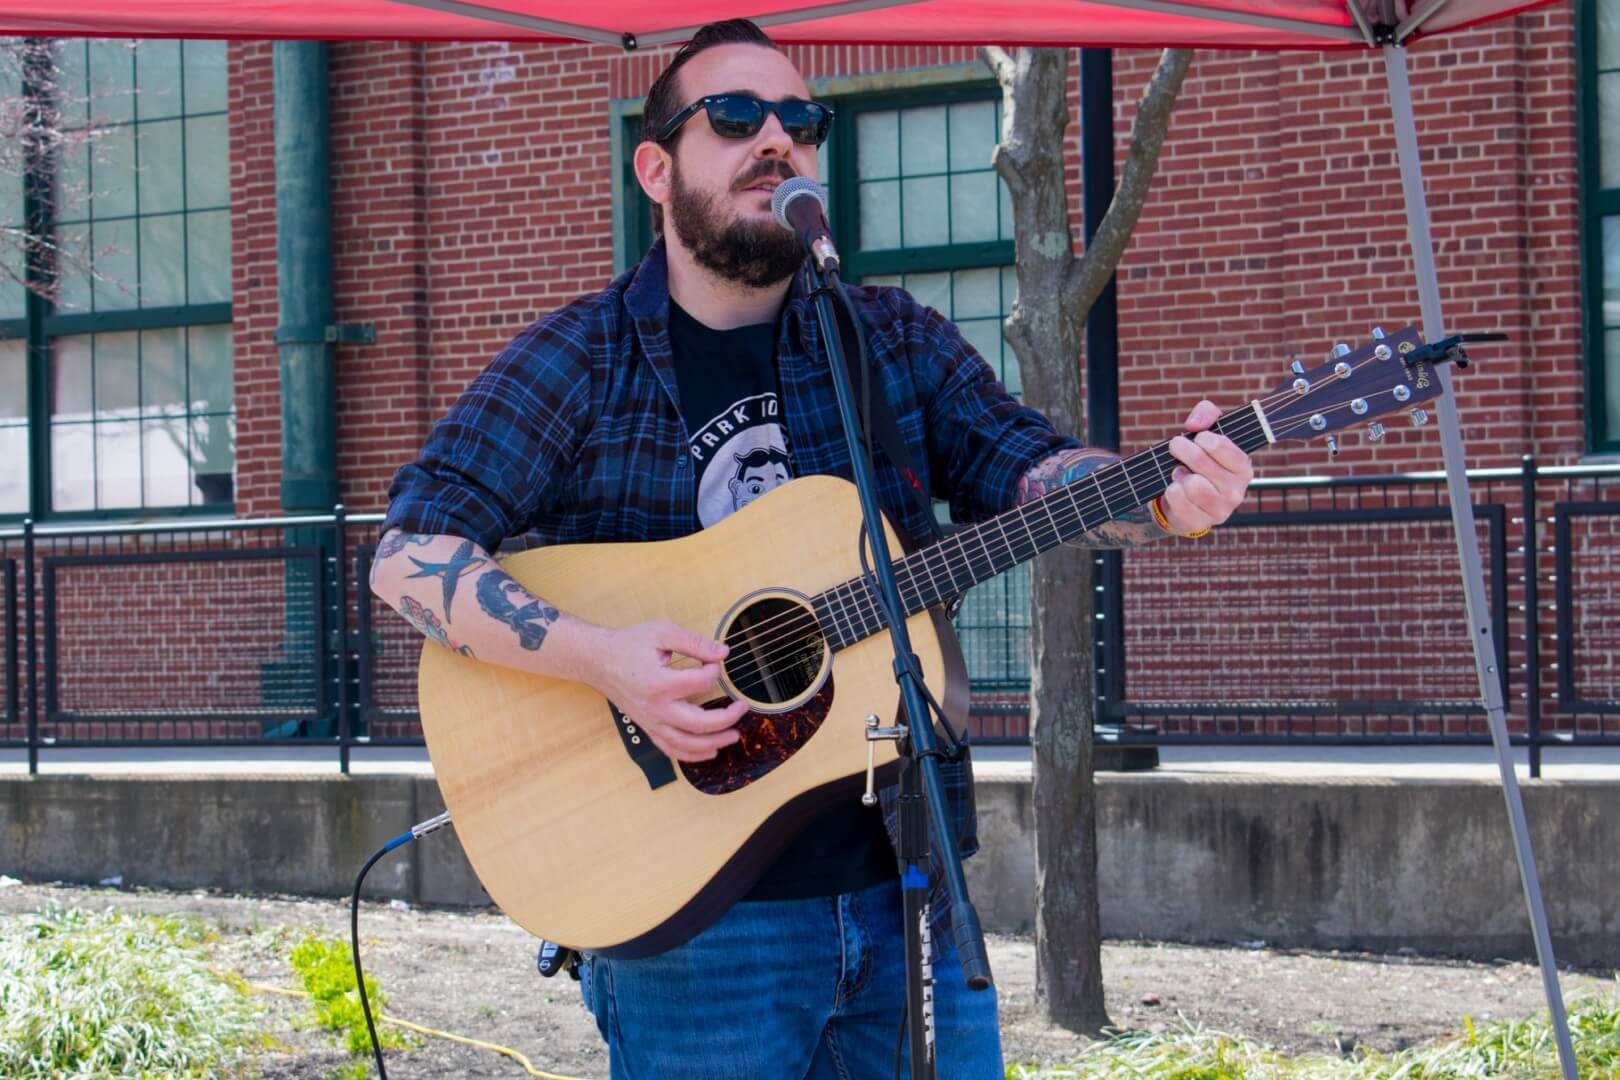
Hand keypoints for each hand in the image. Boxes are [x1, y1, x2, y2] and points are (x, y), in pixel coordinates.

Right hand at [585, 621, 748, 762]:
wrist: (598, 661)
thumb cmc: (629, 645)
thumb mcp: (662, 632)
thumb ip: (694, 642)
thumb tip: (723, 652)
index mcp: (660, 683)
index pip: (701, 682)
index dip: (715, 670)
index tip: (716, 662)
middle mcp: (656, 708)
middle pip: (700, 724)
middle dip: (727, 718)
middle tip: (742, 707)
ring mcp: (651, 722)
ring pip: (687, 744)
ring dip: (714, 743)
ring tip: (734, 736)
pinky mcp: (647, 727)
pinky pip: (670, 749)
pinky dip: (692, 755)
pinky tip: (709, 752)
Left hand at [1161, 400, 1252, 533]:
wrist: (1189, 498)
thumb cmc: (1202, 461)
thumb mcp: (1208, 431)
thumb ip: (1207, 414)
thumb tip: (1193, 425)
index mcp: (1243, 468)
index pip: (1221, 445)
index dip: (1203, 437)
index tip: (1198, 437)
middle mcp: (1237, 491)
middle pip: (1200, 461)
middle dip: (1182, 449)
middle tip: (1177, 447)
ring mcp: (1219, 510)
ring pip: (1190, 483)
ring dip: (1178, 473)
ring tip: (1181, 472)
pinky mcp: (1199, 522)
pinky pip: (1177, 497)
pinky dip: (1171, 489)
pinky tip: (1177, 488)